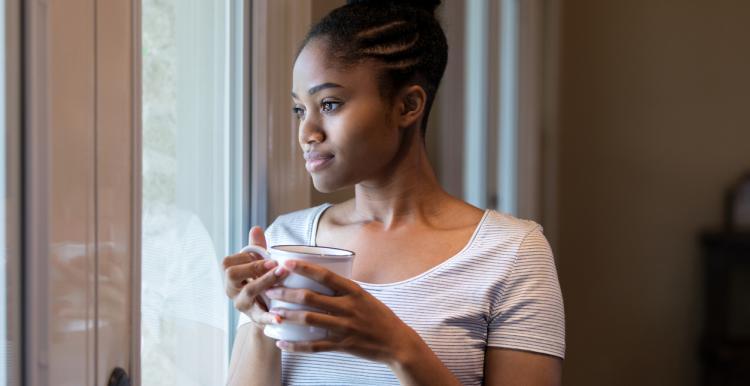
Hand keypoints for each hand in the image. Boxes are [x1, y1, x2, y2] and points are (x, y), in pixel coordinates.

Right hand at [222, 226, 288, 328]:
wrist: (265, 312)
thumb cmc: (260, 283)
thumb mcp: (257, 266)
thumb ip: (256, 249)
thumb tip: (256, 228)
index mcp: (232, 276)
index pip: (228, 262)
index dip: (245, 257)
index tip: (262, 253)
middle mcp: (233, 290)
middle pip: (231, 275)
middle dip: (253, 266)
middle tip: (275, 263)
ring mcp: (242, 304)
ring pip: (247, 292)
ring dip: (265, 281)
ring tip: (282, 274)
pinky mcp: (254, 318)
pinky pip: (260, 318)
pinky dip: (269, 317)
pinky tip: (280, 317)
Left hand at [264, 260, 423, 365]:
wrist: (397, 342)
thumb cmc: (379, 316)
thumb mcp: (365, 296)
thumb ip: (343, 289)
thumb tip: (320, 276)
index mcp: (353, 291)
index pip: (325, 275)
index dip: (304, 268)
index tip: (286, 263)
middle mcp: (348, 307)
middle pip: (311, 297)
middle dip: (286, 293)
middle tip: (270, 290)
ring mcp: (345, 326)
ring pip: (309, 320)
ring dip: (287, 316)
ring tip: (272, 313)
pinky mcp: (344, 344)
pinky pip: (315, 346)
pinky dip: (296, 346)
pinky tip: (282, 344)